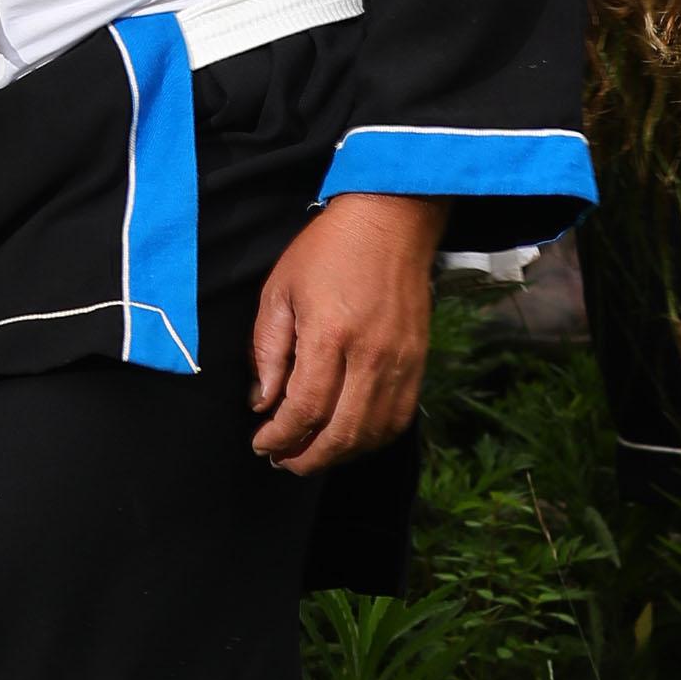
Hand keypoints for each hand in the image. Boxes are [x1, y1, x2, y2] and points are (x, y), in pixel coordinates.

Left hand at [250, 192, 441, 473]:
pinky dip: (371, 439)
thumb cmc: (328, 249)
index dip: (279, 436)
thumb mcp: (280, 290)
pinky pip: (398, 419)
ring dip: (338, 455)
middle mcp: (370, 356)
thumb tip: (262, 401)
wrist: (392, 220)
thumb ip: (268, 350)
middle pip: (340, 434)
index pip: (304, 410)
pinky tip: (349, 438)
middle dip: (306, 458)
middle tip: (282, 459)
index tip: (261, 442)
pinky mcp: (419, 363)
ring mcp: (401, 363)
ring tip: (311, 454)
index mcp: (330, 335)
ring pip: (371, 434)